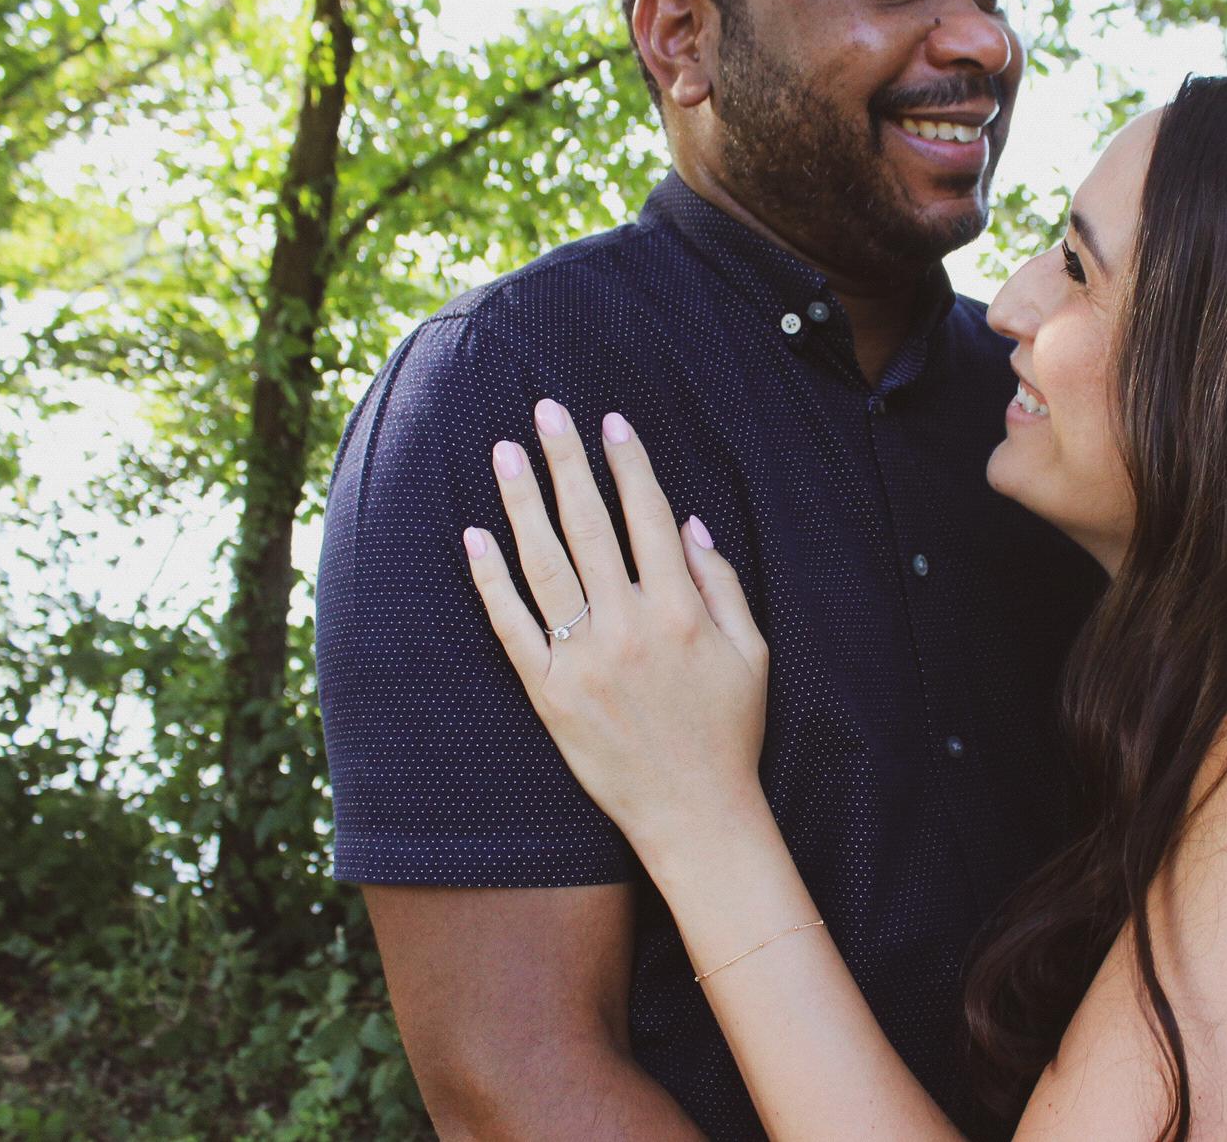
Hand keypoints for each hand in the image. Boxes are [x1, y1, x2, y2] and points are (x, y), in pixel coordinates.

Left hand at [463, 398, 769, 857]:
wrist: (695, 815)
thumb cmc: (730, 733)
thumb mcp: (752, 653)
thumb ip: (723, 584)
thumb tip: (690, 523)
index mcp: (681, 611)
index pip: (648, 517)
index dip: (628, 464)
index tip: (610, 422)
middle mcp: (629, 626)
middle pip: (590, 524)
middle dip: (567, 461)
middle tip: (545, 411)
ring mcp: (583, 660)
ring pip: (544, 563)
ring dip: (522, 502)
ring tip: (504, 453)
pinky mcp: (548, 694)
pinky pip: (511, 625)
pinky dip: (489, 580)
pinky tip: (474, 537)